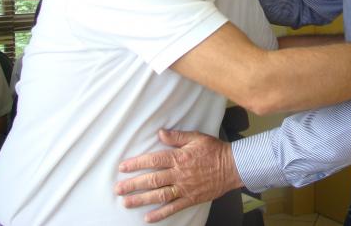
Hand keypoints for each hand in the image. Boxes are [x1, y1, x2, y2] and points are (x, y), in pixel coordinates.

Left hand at [115, 129, 242, 222]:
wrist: (233, 166)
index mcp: (179, 158)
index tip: (123, 168)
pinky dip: (160, 214)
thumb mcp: (196, 137)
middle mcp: (179, 174)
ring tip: (126, 203)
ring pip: (159, 195)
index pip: (153, 161)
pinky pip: (173, 208)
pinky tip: (148, 218)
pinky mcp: (191, 198)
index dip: (136, 164)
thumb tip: (160, 133)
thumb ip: (176, 137)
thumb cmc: (214, 150)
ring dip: (141, 200)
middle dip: (133, 185)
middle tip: (118, 189)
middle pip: (152, 180)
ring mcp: (184, 188)